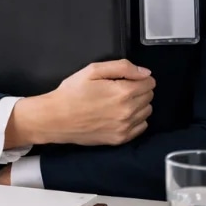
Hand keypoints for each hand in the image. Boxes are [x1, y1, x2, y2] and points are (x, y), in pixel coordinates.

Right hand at [9, 59, 154, 146]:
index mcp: (123, 92)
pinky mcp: (120, 139)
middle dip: (139, 90)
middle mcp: (128, 111)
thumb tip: (145, 73)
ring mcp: (125, 127)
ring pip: (147, 112)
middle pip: (149, 97)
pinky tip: (120, 115)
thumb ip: (122, 67)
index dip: (140, 78)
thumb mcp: (92, 70)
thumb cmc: (72, 92)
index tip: (128, 79)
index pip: (150, 83)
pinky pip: (141, 127)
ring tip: (119, 102)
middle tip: (120, 89)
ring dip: (138, 105)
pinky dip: (135, 120)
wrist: (56, 118)